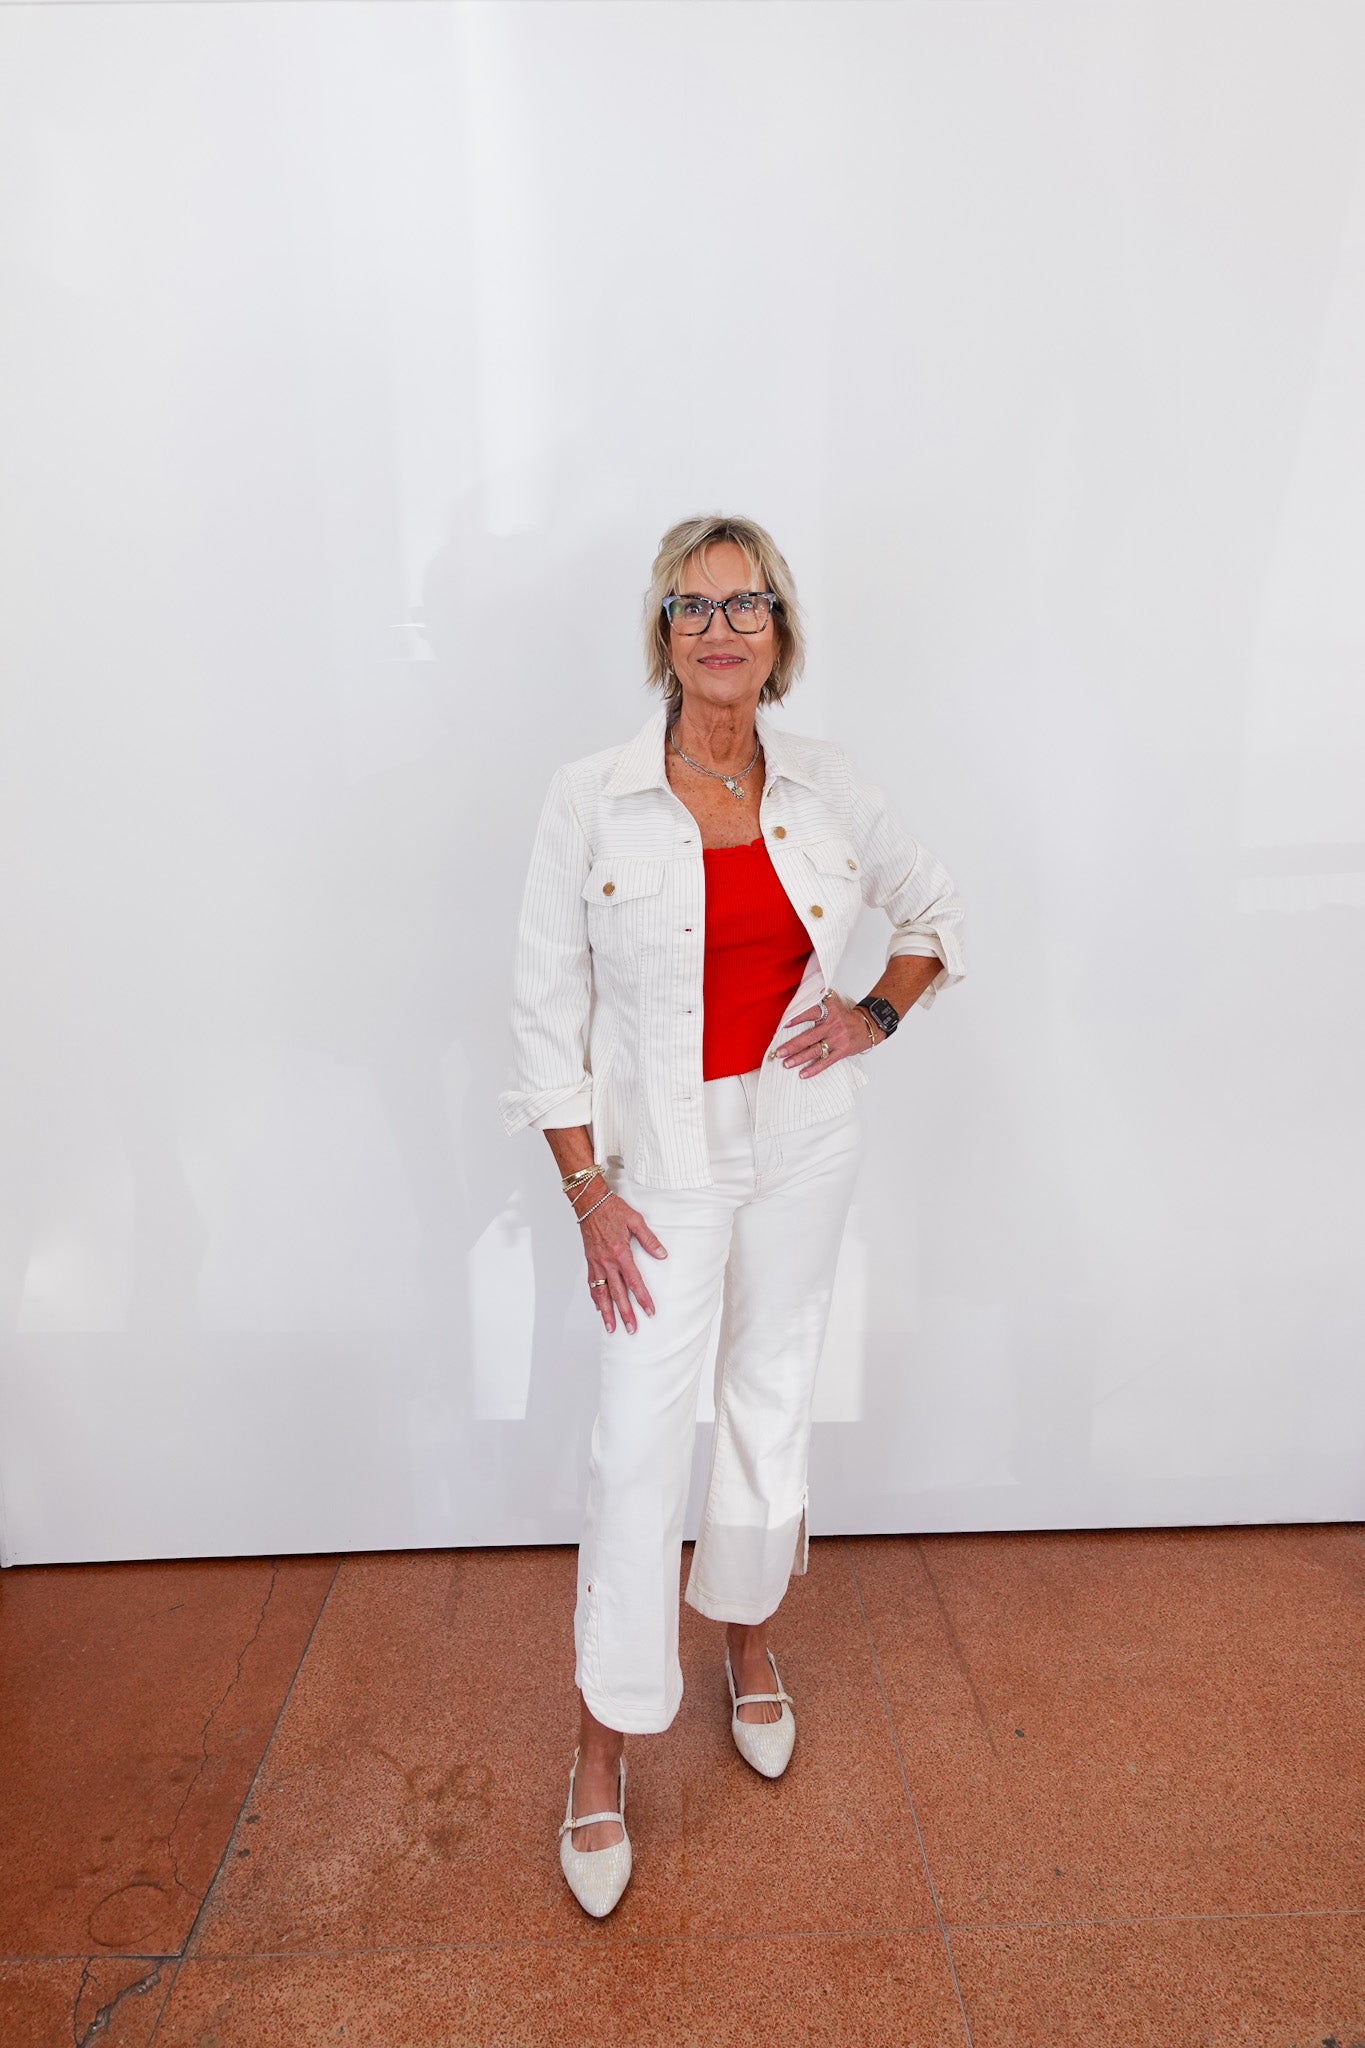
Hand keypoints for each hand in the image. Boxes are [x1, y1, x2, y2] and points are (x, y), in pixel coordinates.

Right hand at [575, 1188, 667, 1335]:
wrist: (589, 1203)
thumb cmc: (612, 1209)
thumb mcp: (635, 1220)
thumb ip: (649, 1239)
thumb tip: (662, 1255)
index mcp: (620, 1253)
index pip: (634, 1281)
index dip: (643, 1298)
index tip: (649, 1311)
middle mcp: (606, 1262)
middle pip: (617, 1293)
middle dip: (625, 1313)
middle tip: (632, 1329)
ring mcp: (596, 1263)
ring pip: (601, 1293)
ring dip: (606, 1312)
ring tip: (611, 1327)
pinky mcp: (589, 1261)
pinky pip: (591, 1284)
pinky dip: (595, 1297)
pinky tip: (599, 1307)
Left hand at [777, 991, 878, 1077]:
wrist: (868, 1026)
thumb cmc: (845, 1016)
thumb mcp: (834, 1004)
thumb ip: (818, 1001)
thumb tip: (798, 1000)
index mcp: (829, 1010)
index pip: (811, 1013)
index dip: (797, 1018)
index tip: (784, 1025)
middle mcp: (833, 1025)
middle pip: (809, 1036)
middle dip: (792, 1045)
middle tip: (778, 1052)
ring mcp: (838, 1039)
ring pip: (815, 1050)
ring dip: (799, 1058)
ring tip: (786, 1064)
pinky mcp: (842, 1051)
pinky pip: (826, 1062)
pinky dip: (814, 1069)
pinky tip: (803, 1074)